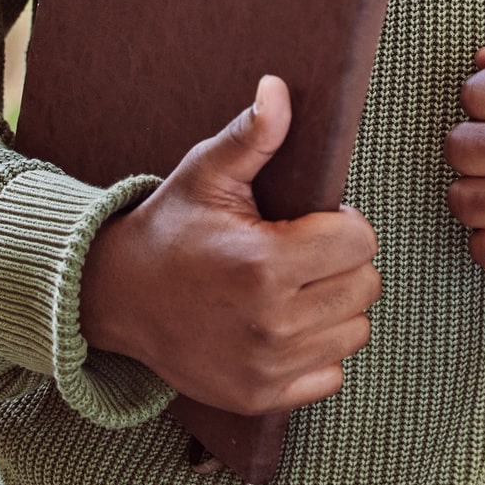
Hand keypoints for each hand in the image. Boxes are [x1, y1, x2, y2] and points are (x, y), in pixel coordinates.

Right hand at [79, 76, 380, 416]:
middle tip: (304, 250)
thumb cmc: (172, 227)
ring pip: (355, 330)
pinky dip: (319, 350)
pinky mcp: (261, 397)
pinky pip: (332, 375)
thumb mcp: (208, 173)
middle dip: (343, 261)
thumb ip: (253, 133)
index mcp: (264, 264)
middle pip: (365, 286)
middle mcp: (271, 324)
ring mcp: (267, 368)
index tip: (312, 220)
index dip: (343, 222)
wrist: (118, 297)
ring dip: (336, 306)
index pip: (360, 242)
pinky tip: (286, 323)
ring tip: (296, 285)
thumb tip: (279, 86)